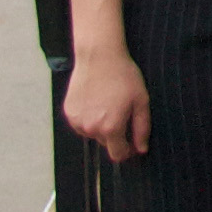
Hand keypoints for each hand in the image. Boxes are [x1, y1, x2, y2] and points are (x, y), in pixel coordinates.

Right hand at [65, 46, 150, 160]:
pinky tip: (95, 100)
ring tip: (107, 103)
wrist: (99, 56)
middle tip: (121, 111)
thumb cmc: (123, 76)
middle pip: (106, 143)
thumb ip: (142, 128)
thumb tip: (141, 149)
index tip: (132, 142)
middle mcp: (91, 128)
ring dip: (100, 125)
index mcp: (111, 128)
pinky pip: (81, 123)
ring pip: (93, 133)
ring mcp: (77, 121)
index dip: (127, 151)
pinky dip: (88, 117)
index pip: (118, 154)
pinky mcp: (69, 112)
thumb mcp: (141, 100)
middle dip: (115, 133)